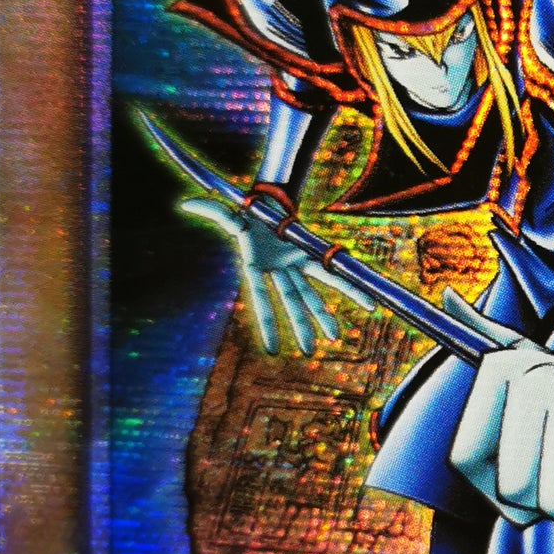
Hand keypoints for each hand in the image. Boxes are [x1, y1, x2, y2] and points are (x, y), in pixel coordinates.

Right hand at [177, 195, 361, 356]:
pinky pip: (332, 272)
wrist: (267, 204)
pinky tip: (366, 301)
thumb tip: (187, 203)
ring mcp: (295, 266)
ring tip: (334, 336)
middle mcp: (277, 271)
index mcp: (256, 267)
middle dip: (300, 324)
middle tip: (308, 350)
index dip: (269, 323)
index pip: (262, 300)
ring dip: (322, 314)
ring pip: (311, 293)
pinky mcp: (309, 256)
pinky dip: (349, 286)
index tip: (271, 348)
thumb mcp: (230, 212)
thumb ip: (212, 210)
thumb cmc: (246, 213)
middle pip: (292, 300)